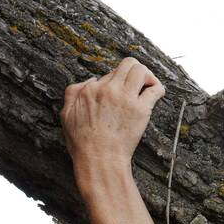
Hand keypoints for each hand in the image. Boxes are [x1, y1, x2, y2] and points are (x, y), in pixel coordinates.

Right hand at [60, 57, 164, 178]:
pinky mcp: (141, 109)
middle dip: (132, 71)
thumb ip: (72, 93)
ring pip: (141, 70)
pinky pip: (155, 89)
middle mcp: (108, 89)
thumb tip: (90, 80)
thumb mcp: (66, 116)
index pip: (108, 74)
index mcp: (90, 90)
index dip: (113, 83)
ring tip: (145, 85)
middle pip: (127, 64)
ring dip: (146, 75)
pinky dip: (157, 88)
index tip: (115, 96)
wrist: (99, 160)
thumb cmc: (83, 143)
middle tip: (134, 83)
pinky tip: (155, 94)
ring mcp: (126, 98)